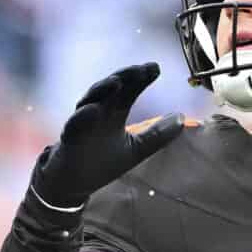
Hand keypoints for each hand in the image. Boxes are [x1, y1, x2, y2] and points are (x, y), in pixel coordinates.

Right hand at [31, 64, 186, 206]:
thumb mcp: (136, 149)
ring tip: (117, 82)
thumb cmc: (101, 162)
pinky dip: (82, 117)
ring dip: (102, 90)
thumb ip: (158, 135)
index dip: (141, 78)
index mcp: (114, 112)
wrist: (72, 183)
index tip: (156, 68)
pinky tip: (93, 110)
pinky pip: (74, 124)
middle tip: (141, 69)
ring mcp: (82, 122)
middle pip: (111, 88)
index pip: (129, 90)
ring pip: (91, 100)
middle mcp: (98, 112)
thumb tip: (182, 118)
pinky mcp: (69, 138)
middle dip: (125, 77)